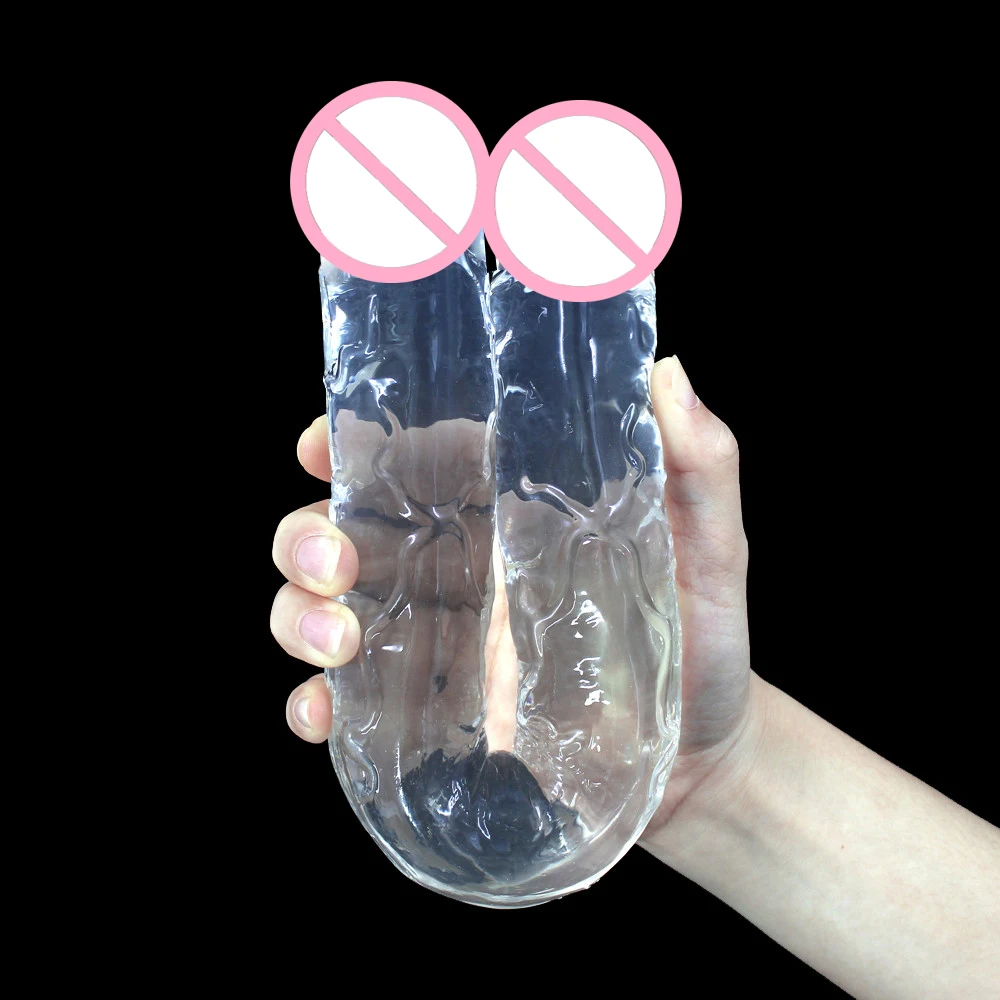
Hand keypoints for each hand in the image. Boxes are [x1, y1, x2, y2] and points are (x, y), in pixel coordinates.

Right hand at [271, 356, 755, 830]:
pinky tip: (324, 713)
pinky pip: (349, 703)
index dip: (350, 444)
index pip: (409, 459)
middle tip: (334, 565)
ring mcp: (436, 642)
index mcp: (506, 514)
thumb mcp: (713, 551)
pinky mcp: (431, 714)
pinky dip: (314, 703)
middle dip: (306, 537)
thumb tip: (665, 372)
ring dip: (298, 614)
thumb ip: (699, 467)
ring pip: (323, 607)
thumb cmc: (703, 643)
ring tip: (339, 643)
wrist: (702, 760)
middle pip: (343, 532)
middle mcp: (457, 569)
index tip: (323, 446)